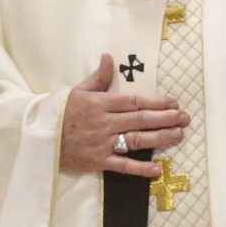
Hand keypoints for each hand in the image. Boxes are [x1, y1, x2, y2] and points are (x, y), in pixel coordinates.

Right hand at [59, 54, 189, 177]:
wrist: (40, 138)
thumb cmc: (61, 112)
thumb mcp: (78, 90)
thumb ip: (98, 76)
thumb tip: (109, 56)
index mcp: (101, 103)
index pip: (134, 102)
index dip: (156, 102)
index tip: (173, 102)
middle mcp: (105, 123)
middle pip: (140, 120)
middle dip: (165, 118)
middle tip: (184, 118)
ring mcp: (102, 143)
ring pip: (136, 140)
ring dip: (159, 138)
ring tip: (178, 135)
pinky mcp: (98, 161)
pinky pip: (122, 165)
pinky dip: (139, 168)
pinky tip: (156, 169)